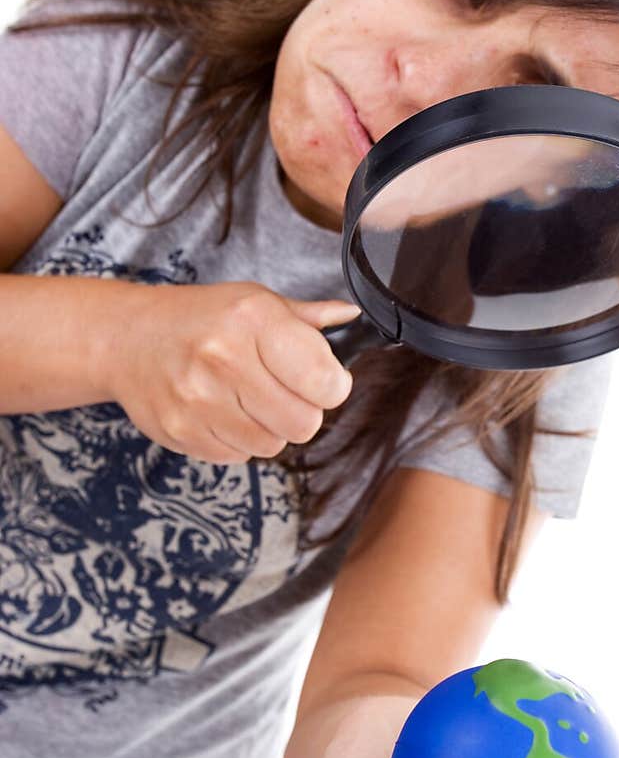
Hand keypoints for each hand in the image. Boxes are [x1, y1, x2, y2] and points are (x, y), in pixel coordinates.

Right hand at [104, 281, 359, 461]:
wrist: (126, 338)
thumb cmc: (199, 318)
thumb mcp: (254, 301)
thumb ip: (306, 318)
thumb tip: (353, 319)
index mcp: (252, 320)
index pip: (324, 380)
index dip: (333, 386)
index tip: (323, 380)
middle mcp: (224, 359)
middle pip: (304, 423)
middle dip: (303, 411)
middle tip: (283, 392)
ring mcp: (199, 400)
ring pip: (273, 444)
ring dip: (269, 427)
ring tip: (246, 399)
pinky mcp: (182, 432)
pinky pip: (239, 456)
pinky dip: (238, 440)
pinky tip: (221, 411)